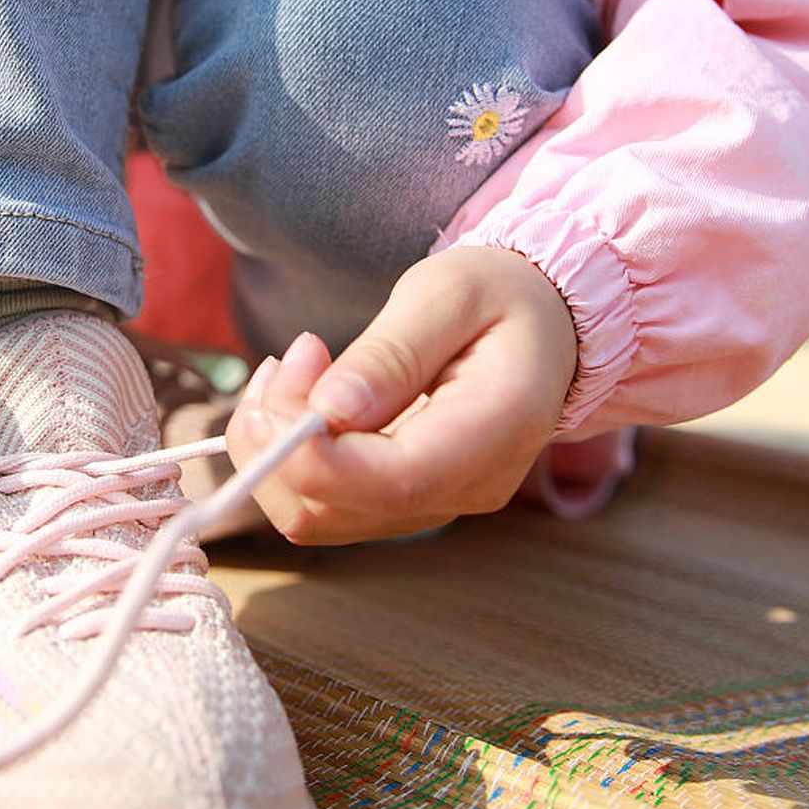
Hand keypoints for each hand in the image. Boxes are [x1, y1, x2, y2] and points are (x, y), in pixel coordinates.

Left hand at [226, 247, 576, 544]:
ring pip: (315, 516)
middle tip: (290, 357)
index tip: (267, 403)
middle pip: (337, 509)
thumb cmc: (500, 297)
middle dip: (278, 442)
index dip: (313, 459)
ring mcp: (433, 503)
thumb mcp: (450, 292)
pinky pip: (321, 503)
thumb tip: (331, 408)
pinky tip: (298, 396)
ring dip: (272, 448)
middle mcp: (466, 486)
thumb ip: (392, 351)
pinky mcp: (401, 501)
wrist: (541, 327)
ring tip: (292, 366)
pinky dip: (285, 455)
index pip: (394, 482)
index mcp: (498, 430)